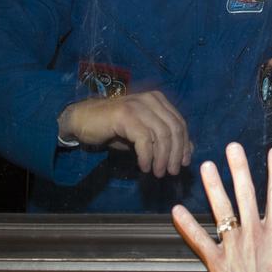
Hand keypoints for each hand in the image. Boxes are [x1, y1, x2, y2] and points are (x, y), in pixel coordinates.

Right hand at [58, 89, 193, 176]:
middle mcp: (151, 99)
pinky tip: (144, 166)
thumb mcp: (143, 134)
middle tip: (172, 171)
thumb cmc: (114, 128)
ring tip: (158, 172)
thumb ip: (164, 139)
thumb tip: (188, 151)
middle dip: (176, 153)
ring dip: (162, 157)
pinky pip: (144, 139)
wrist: (82, 120)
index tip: (184, 163)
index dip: (184, 145)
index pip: (179, 123)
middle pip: (173, 129)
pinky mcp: (125, 115)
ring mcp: (138, 105)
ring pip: (161, 134)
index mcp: (158, 100)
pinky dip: (147, 156)